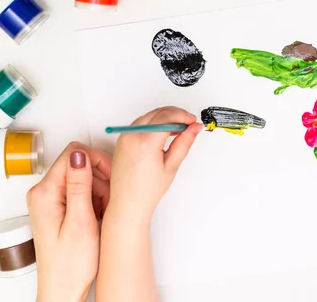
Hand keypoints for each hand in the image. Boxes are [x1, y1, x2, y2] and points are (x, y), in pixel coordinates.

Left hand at [27, 142, 111, 301]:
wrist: (64, 288)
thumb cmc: (70, 265)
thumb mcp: (80, 222)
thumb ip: (79, 186)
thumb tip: (79, 155)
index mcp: (45, 193)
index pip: (74, 154)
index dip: (97, 162)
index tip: (110, 179)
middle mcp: (44, 193)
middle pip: (79, 163)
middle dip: (100, 178)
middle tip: (107, 201)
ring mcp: (50, 199)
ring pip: (82, 176)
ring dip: (99, 190)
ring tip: (102, 212)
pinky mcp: (58, 207)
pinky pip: (80, 189)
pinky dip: (94, 198)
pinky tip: (97, 215)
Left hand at [107, 107, 202, 224]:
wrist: (128, 204)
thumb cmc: (148, 191)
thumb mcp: (172, 165)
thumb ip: (184, 142)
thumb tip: (194, 128)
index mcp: (145, 143)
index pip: (167, 117)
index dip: (183, 116)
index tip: (192, 121)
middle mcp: (131, 136)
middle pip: (157, 113)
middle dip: (175, 114)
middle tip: (188, 124)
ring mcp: (124, 137)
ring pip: (149, 116)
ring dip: (164, 117)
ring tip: (178, 130)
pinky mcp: (122, 139)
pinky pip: (140, 123)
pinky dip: (154, 123)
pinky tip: (163, 132)